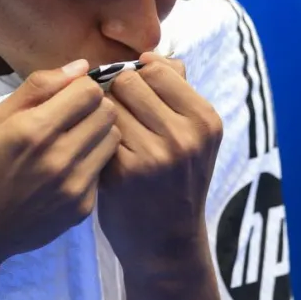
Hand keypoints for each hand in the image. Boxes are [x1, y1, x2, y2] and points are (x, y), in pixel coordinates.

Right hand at [0, 59, 119, 274]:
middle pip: (107, 112)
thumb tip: (81, 66)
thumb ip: (39, 87)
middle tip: (72, 117)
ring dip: (97, 133)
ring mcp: (75, 186)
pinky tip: (67, 169)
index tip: (68, 96)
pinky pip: (103, 169)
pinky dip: (91, 163)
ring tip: (73, 140)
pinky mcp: (82, 208)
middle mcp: (60, 157)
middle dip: (93, 107)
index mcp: (35, 129)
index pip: (90, 91)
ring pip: (112, 139)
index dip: (80, 88)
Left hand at [97, 53, 223, 277]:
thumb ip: (177, 90)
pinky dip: (95, 140)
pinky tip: (104, 157)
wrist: (167, 244)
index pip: (157, 68)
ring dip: (103, 117)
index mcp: (206, 119)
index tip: (138, 101)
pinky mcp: (124, 172)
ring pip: (107, 103)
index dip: (139, 80)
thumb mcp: (195, 136)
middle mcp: (186, 135)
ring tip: (114, 139)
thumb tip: (152, 54)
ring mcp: (155, 155)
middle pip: (128, 81)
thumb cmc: (176, 181)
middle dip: (118, 96)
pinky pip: (96, 131)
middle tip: (123, 122)